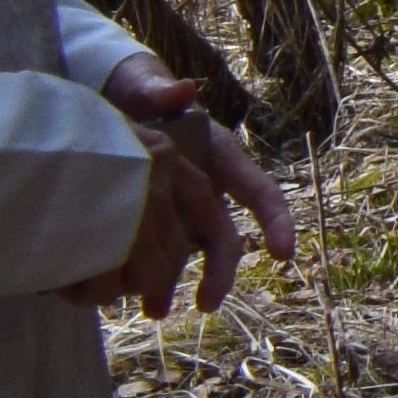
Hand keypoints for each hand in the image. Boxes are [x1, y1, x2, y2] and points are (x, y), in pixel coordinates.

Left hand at [102, 66, 291, 303]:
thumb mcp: (146, 87)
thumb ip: (162, 90)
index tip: (283, 254)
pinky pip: (159, 248)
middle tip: (207, 304)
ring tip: (156, 310)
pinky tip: (127, 292)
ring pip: (192, 250)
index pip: (258, 191)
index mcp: (220, 155)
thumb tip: (183, 89)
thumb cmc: (140, 90)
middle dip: (222, 272)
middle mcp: (208, 184)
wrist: (114, 99)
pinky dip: (148, 272)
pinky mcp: (155, 215)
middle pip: (227, 235)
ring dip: (180, 281)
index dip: (275, 222)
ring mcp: (182, 203)